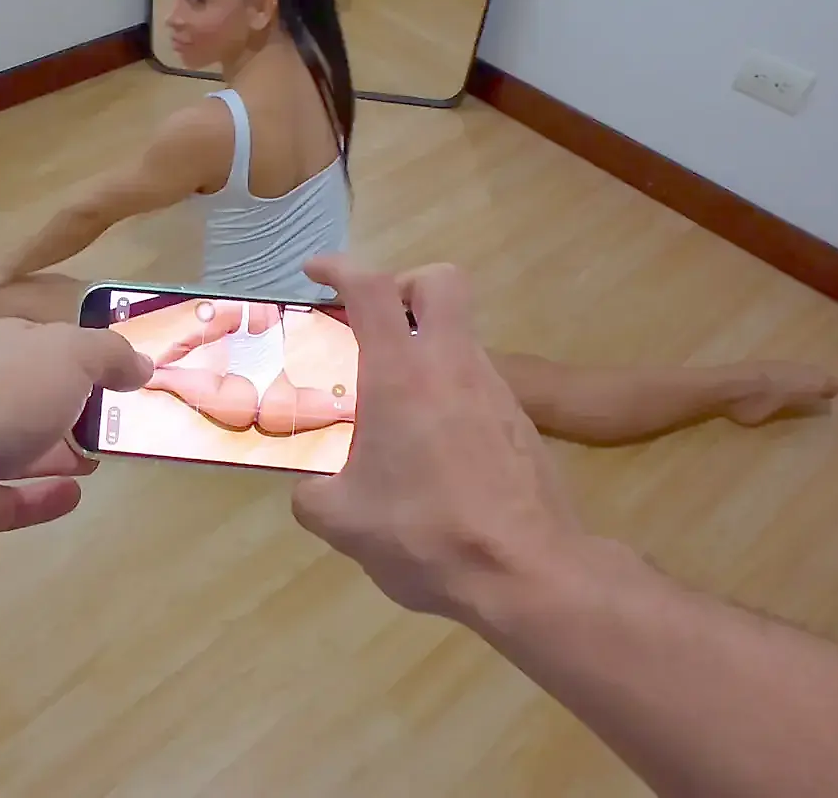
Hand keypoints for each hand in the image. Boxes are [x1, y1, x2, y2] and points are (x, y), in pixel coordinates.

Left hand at [0, 317, 152, 587]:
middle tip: (121, 417)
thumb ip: (108, 355)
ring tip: (106, 455)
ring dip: (59, 450)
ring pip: (19, 445)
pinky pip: (12, 497)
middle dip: (70, 402)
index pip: (38, 339)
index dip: (79, 350)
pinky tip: (76, 494)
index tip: (122, 368)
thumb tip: (140, 363)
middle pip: (27, 393)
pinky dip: (42, 495)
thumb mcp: (66, 356)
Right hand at [291, 256, 584, 620]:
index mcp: (401, 374)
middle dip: (405, 286)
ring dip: (427, 352)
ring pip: (462, 339)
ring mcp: (496, 392)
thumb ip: (314, 495)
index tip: (316, 272)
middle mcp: (453, 365)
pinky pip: (479, 388)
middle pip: (441, 282)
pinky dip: (451, 398)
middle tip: (376, 325)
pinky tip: (434, 454)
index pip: (371, 287)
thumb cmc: (426, 535)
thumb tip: (311, 489)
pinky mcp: (522, 425)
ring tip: (396, 411)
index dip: (339, 267)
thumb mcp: (343, 522)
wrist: (526, 572)